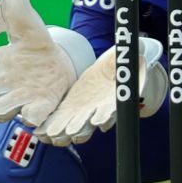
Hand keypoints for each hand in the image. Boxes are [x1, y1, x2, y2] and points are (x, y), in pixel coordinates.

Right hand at [0, 0, 89, 125]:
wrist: (61, 65)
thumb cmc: (36, 45)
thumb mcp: (28, 24)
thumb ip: (17, 9)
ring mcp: (17, 100)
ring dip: (3, 104)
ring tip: (17, 94)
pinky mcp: (37, 110)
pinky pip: (28, 120)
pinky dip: (30, 115)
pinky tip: (35, 105)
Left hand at [38, 37, 163, 146]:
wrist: (107, 72)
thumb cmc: (118, 66)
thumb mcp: (123, 59)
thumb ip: (127, 57)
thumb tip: (140, 47)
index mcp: (114, 99)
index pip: (112, 110)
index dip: (106, 116)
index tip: (99, 121)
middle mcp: (99, 110)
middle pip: (91, 123)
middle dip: (81, 128)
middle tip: (71, 133)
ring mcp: (84, 112)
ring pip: (74, 127)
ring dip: (64, 132)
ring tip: (53, 136)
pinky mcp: (71, 109)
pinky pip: (61, 120)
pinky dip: (52, 127)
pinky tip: (42, 132)